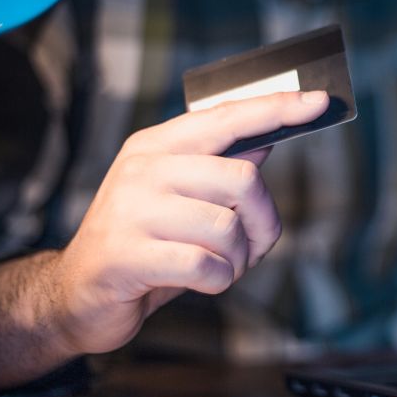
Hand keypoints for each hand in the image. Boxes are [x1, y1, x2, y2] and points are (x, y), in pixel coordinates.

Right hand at [53, 90, 329, 354]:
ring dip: (238, 260)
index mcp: (158, 146)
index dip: (276, 108)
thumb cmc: (143, 245)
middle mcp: (143, 168)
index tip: (320, 100)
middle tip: (251, 248)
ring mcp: (130, 209)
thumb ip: (220, 168)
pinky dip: (219, 281)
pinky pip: (204, 265)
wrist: (76, 296)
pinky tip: (202, 282)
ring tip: (219, 267)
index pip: (227, 117)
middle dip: (262, 223)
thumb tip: (269, 138)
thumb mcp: (182, 199)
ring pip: (228, 227)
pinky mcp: (125, 254)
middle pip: (243, 179)